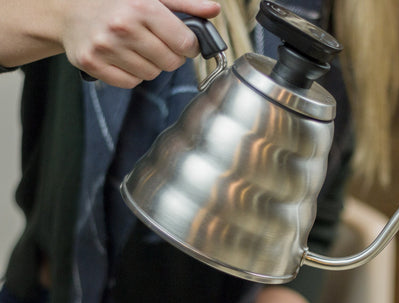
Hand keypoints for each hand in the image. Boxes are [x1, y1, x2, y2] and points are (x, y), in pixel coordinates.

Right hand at [60, 0, 219, 87]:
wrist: (69, 10)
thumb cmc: (115, 2)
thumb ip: (185, 3)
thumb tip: (213, 10)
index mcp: (140, 7)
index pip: (185, 42)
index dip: (188, 45)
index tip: (182, 42)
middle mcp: (122, 27)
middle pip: (171, 63)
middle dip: (170, 56)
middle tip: (158, 44)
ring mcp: (104, 47)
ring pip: (152, 74)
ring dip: (151, 65)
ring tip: (137, 48)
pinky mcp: (92, 63)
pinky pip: (131, 83)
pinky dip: (132, 74)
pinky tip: (124, 57)